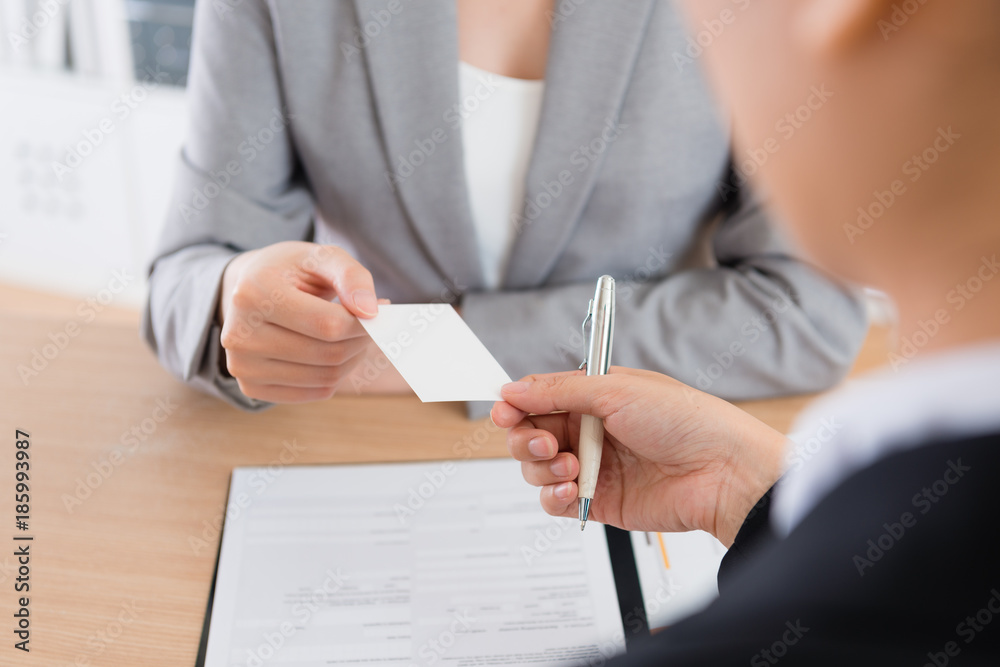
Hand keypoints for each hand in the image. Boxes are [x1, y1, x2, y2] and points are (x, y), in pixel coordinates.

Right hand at [217, 241, 404, 401]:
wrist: (250, 290)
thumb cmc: (292, 271)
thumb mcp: (322, 257)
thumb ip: (351, 276)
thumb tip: (371, 311)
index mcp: (253, 294)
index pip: (328, 325)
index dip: (364, 322)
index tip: (381, 310)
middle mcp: (239, 335)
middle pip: (329, 353)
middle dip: (361, 339)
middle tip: (369, 323)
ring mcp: (242, 366)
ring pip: (326, 376)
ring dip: (352, 357)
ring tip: (350, 334)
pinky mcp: (251, 388)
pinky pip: (316, 392)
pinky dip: (336, 375)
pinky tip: (332, 350)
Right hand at [491, 368, 786, 546]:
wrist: (721, 472)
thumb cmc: (685, 420)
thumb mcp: (615, 389)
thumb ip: (557, 390)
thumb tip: (512, 389)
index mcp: (595, 395)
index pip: (539, 398)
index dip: (516, 405)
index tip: (504, 411)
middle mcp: (590, 430)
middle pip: (530, 434)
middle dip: (527, 439)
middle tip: (546, 443)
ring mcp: (593, 466)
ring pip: (537, 469)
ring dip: (543, 468)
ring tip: (570, 466)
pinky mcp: (599, 501)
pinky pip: (554, 501)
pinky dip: (553, 496)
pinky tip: (572, 489)